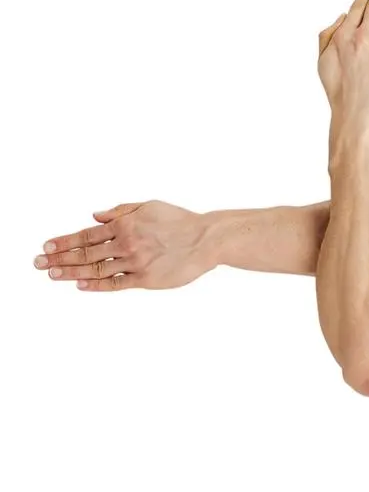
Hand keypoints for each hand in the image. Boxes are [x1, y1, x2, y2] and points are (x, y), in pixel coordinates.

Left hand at [32, 200, 216, 290]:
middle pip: (85, 253)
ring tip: (53, 275)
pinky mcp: (146, 279)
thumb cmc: (180, 221)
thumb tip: (95, 216)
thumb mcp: (148, 206)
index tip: (47, 247)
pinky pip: (117, 283)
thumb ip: (120, 211)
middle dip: (59, 258)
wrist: (207, 239)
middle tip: (39, 263)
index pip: (86, 235)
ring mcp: (135, 262)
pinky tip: (82, 285)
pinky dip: (98, 285)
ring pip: (97, 269)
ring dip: (72, 272)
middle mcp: (126, 243)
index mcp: (124, 224)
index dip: (64, 241)